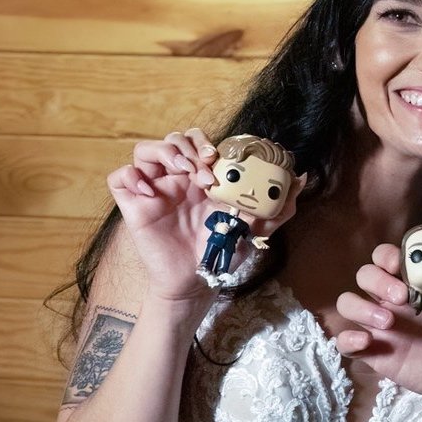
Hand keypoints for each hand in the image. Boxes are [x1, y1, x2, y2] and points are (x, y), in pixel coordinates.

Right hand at [107, 128, 302, 299]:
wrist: (199, 281)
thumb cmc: (224, 252)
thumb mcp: (257, 228)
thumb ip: (279, 205)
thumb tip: (301, 177)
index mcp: (204, 178)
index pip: (198, 143)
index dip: (206, 144)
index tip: (217, 158)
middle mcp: (178, 179)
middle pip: (173, 140)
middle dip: (189, 146)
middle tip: (204, 168)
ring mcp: (154, 190)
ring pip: (145, 150)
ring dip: (164, 152)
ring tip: (183, 173)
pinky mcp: (134, 205)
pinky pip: (120, 176)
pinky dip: (130, 176)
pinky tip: (151, 192)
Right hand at [336, 243, 421, 412]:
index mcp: (417, 281)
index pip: (390, 256)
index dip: (389, 254)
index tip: (400, 263)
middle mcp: (394, 298)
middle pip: (366, 274)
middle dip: (377, 279)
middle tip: (402, 297)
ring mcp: (381, 324)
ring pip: (349, 302)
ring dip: (361, 307)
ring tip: (387, 322)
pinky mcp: (374, 351)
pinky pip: (345, 341)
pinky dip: (348, 338)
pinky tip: (367, 342)